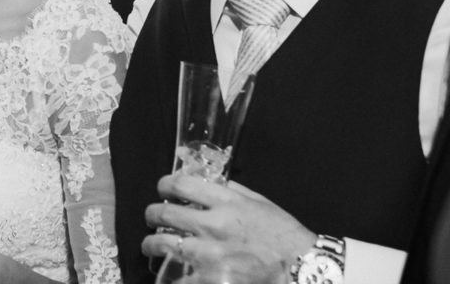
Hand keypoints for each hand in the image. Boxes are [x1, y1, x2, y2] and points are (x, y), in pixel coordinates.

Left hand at [142, 174, 313, 283]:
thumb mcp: (260, 202)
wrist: (303, 268)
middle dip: (151, 215)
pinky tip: (169, 273)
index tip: (162, 189)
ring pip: (164, 244)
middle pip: (165, 213)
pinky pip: (179, 276)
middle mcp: (214, 224)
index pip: (181, 184)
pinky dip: (170, 275)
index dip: (164, 184)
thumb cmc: (284, 235)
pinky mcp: (212, 279)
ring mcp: (210, 254)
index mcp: (226, 202)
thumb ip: (232, 190)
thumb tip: (208, 181)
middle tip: (151, 218)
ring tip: (150, 246)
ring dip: (151, 244)